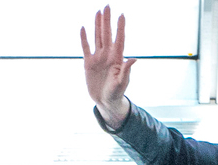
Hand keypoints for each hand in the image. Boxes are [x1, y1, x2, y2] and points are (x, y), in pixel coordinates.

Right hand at [81, 7, 134, 128]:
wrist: (105, 102)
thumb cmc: (116, 93)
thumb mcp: (122, 83)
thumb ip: (126, 71)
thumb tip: (134, 59)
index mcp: (117, 59)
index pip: (119, 39)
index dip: (120, 27)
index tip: (122, 15)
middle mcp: (108, 55)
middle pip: (107, 34)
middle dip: (107, 20)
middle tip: (108, 6)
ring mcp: (98, 58)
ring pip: (97, 37)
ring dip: (97, 25)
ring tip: (98, 12)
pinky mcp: (89, 63)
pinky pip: (86, 48)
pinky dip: (84, 38)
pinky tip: (84, 28)